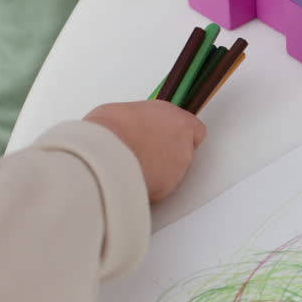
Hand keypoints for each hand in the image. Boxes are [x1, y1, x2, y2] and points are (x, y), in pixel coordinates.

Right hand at [85, 100, 207, 202]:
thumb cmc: (111, 131)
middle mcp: (182, 144)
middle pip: (184, 152)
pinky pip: (161, 188)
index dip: (182, 135)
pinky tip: (132, 178)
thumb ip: (140, 122)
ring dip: (159, 171)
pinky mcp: (167, 188)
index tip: (169, 137)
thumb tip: (132, 129)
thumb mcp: (124, 112)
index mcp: (176, 119)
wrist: (105, 155)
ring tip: (133, 166)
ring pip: (174, 172)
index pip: (196, 130)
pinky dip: (150, 186)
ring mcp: (178, 168)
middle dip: (167, 154)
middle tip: (145, 153)